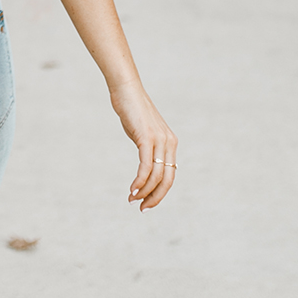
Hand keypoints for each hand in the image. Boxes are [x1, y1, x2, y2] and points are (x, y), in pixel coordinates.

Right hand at [109, 81, 177, 210]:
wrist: (126, 89)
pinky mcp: (147, 137)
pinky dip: (139, 181)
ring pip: (157, 176)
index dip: (160, 192)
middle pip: (167, 180)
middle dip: (155, 197)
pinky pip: (146, 166)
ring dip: (144, 192)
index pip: (170, 175)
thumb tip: (145, 163)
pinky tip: (132, 189)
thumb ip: (147, 147)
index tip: (146, 202)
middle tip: (142, 208)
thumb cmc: (132, 110)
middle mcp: (169, 143)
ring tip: (132, 199)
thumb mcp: (143, 132)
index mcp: (170, 143)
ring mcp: (159, 140)